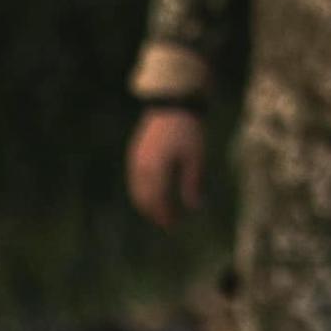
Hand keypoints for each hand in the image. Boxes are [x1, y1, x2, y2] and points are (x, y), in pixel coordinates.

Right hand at [127, 106, 205, 228]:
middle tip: (169, 223)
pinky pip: (135, 181)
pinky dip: (142, 193)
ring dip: (147, 204)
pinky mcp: (135, 154)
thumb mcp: (195, 158)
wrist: (172, 106)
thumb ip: (192, 184)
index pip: (158, 200)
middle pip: (144, 199)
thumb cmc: (188, 131)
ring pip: (136, 191)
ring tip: (161, 212)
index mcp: (156, 170)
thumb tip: (193, 208)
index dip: (165, 215)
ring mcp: (135, 161)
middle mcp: (141, 168)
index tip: (175, 225)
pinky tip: (154, 195)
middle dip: (155, 213)